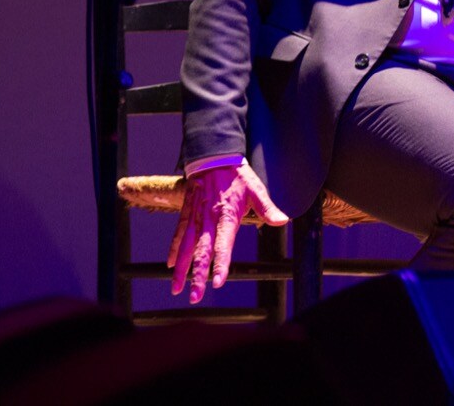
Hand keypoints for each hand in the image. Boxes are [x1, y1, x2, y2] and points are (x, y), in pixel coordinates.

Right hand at [168, 163, 287, 302]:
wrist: (214, 156)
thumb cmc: (238, 176)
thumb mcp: (256, 189)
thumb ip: (267, 208)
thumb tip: (282, 221)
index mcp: (227, 216)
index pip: (224, 245)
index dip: (221, 264)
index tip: (217, 282)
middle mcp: (208, 219)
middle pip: (202, 252)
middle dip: (198, 276)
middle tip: (195, 297)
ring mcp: (195, 216)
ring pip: (187, 247)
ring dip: (182, 269)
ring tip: (177, 289)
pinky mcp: (187, 211)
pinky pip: (179, 233)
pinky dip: (174, 249)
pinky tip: (170, 265)